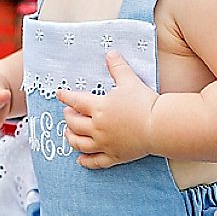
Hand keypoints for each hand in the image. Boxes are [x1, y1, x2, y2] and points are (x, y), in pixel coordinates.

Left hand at [60, 53, 156, 168]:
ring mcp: (104, 144)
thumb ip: (117, 66)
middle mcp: (98, 128)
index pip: (76, 102)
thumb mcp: (129, 80)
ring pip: (80, 144)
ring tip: (68, 134)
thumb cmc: (143, 102)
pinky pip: (95, 162)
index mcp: (99, 108)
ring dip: (71, 139)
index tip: (59, 94)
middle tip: (67, 113)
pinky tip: (80, 160)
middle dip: (68, 118)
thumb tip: (110, 53)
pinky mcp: (114, 157)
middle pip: (75, 124)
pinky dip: (86, 161)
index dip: (66, 97)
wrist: (157, 126)